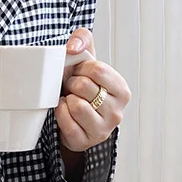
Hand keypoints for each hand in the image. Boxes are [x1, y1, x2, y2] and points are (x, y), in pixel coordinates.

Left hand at [55, 28, 130, 152]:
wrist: (74, 119)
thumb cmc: (82, 89)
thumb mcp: (86, 62)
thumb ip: (83, 40)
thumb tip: (73, 47)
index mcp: (121, 90)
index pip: (97, 69)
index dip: (81, 68)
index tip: (79, 73)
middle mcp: (117, 112)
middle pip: (84, 86)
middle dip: (71, 83)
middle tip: (72, 88)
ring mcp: (102, 129)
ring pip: (76, 105)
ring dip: (66, 99)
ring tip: (69, 100)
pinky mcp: (85, 141)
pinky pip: (66, 123)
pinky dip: (60, 114)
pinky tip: (64, 112)